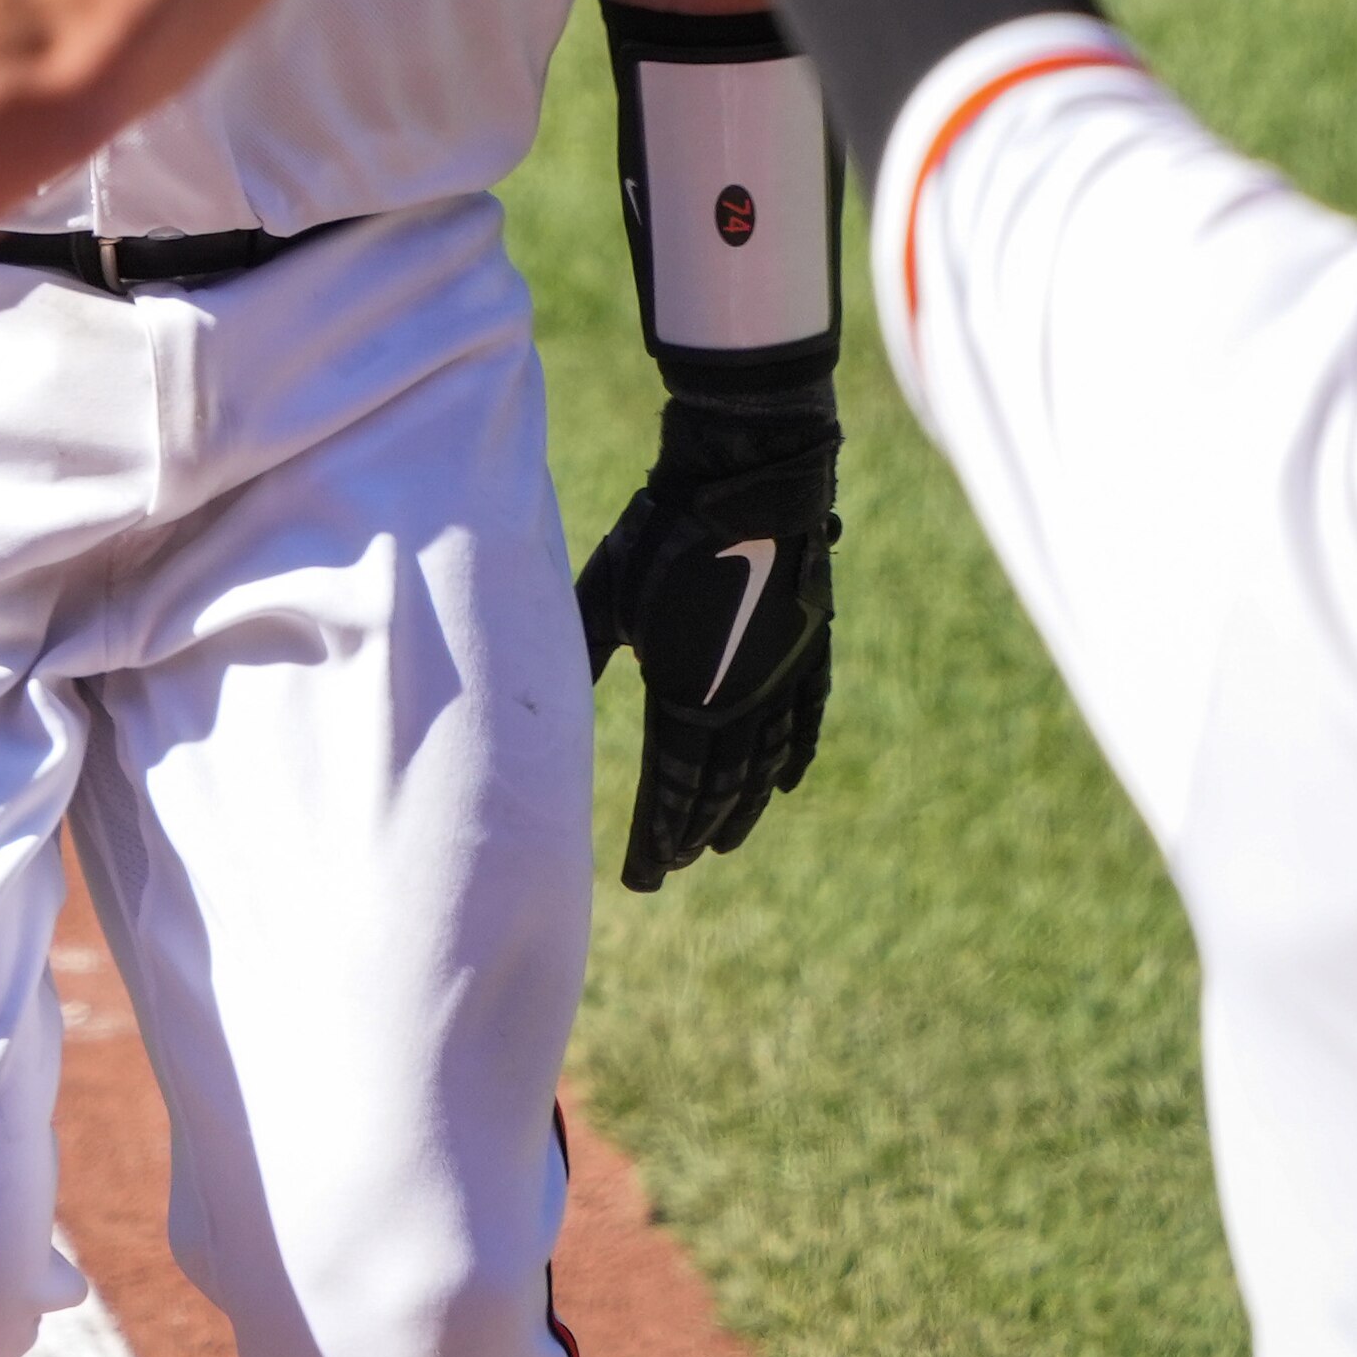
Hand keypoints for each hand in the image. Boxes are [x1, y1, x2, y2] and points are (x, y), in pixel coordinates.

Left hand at [574, 395, 841, 890]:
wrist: (746, 482)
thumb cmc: (662, 533)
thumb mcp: (607, 595)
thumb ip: (586, 653)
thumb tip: (547, 698)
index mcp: (687, 690)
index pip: (673, 786)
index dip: (657, 833)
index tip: (642, 874)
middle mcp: (742, 697)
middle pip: (718, 788)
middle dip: (690, 832)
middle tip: (668, 867)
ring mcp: (783, 675)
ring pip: (764, 765)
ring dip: (741, 809)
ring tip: (718, 844)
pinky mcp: (809, 649)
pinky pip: (805, 720)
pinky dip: (794, 758)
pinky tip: (786, 786)